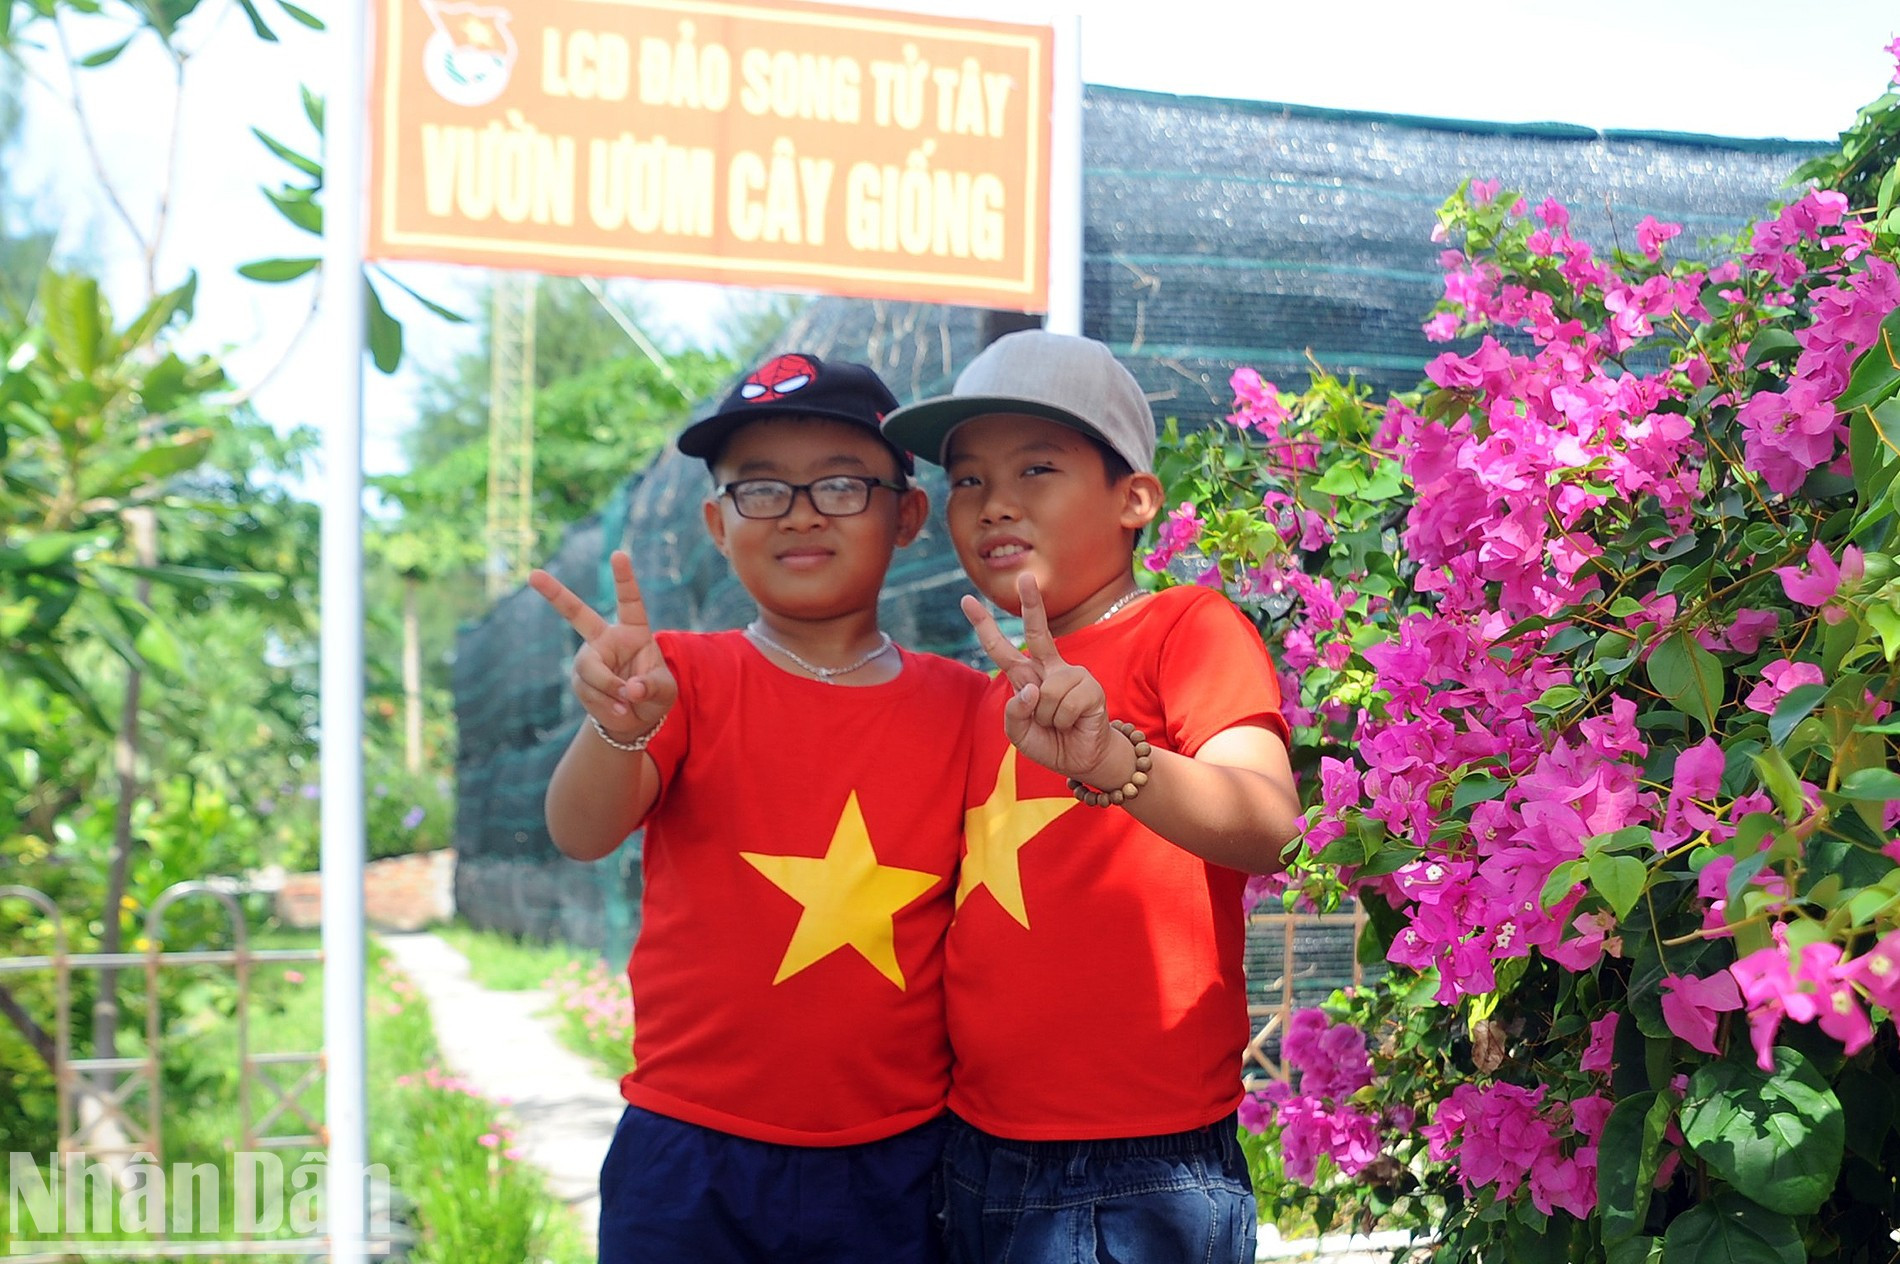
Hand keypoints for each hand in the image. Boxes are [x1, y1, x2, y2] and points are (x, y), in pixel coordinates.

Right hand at [529, 550, 675, 743]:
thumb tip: (630, 689)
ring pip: (591, 669)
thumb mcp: (663, 691)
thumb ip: (651, 687)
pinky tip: (618, 710)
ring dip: (610, 689)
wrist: (634, 720)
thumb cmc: (653, 695)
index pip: (629, 601)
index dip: (624, 578)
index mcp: (633, 631)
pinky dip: (606, 704)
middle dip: (554, 594)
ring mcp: (589, 658)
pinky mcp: (579, 679)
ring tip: (626, 703)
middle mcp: (606, 639)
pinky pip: (589, 691)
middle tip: (533, 574)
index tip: (619, 554)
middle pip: (577, 614)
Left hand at [961, 573, 1122, 785]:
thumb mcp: (1019, 734)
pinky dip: (1063, 721)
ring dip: (1046, 718)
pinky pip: (1062, 704)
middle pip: (1037, 631)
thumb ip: (1014, 714)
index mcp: (1027, 677)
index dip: (984, 626)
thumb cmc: (1051, 743)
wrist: (1084, 760)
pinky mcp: (1090, 687)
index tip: (967, 601)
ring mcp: (1071, 675)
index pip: (1002, 649)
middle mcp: (1049, 669)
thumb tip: (1030, 688)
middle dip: (1032, 603)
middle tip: (1025, 577)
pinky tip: (1074, 722)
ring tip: (1059, 723)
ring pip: (1043, 693)